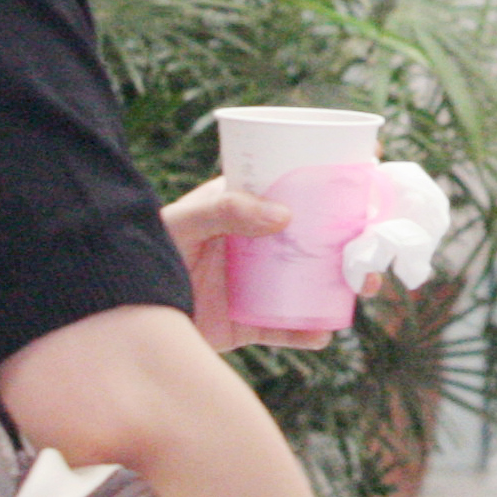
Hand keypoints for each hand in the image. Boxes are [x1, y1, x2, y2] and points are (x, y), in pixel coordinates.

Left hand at [161, 176, 363, 352]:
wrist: (118, 317)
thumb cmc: (146, 252)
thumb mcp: (184, 222)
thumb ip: (226, 210)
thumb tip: (285, 215)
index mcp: (246, 204)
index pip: (297, 180)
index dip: (335, 172)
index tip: (372, 164)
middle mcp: (260, 242)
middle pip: (319, 234)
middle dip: (356, 237)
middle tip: (378, 243)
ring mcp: (258, 283)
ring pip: (313, 281)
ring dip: (345, 284)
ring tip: (364, 288)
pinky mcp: (250, 323)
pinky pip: (288, 328)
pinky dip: (310, 332)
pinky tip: (323, 332)